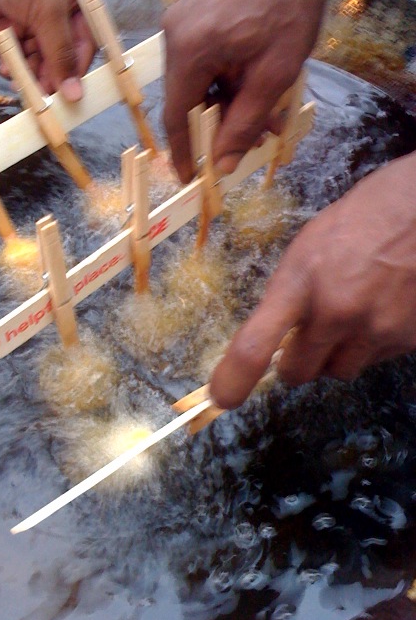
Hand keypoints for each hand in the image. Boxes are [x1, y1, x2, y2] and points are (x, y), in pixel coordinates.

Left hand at [0, 0, 97, 99]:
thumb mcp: (48, 8)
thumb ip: (60, 53)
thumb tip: (75, 92)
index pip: (87, 45)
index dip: (79, 71)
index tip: (72, 98)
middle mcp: (59, 10)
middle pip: (61, 55)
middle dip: (52, 76)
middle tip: (45, 100)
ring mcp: (31, 18)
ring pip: (37, 58)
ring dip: (31, 74)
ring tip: (25, 86)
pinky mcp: (5, 25)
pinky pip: (14, 54)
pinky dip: (13, 66)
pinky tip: (9, 72)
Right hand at [163, 0, 324, 181]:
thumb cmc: (289, 7)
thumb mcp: (273, 75)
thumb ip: (244, 124)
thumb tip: (221, 164)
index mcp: (188, 49)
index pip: (177, 115)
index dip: (184, 151)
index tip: (190, 179)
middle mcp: (174, 33)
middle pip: (189, 97)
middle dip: (219, 123)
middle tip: (253, 140)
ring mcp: (182, 19)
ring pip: (199, 79)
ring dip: (229, 100)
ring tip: (266, 113)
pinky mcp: (193, 11)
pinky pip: (204, 57)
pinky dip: (227, 76)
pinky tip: (255, 84)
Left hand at [210, 153, 415, 408]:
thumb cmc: (357, 222)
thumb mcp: (306, 250)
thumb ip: (288, 296)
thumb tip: (274, 336)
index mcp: (299, 283)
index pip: (255, 346)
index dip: (234, 379)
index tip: (222, 397)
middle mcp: (336, 313)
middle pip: (298, 373)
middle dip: (295, 361)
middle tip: (303, 338)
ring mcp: (376, 329)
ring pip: (338, 371)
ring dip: (334, 355)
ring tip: (350, 314)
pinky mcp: (408, 339)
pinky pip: (375, 360)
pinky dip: (371, 344)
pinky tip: (380, 308)